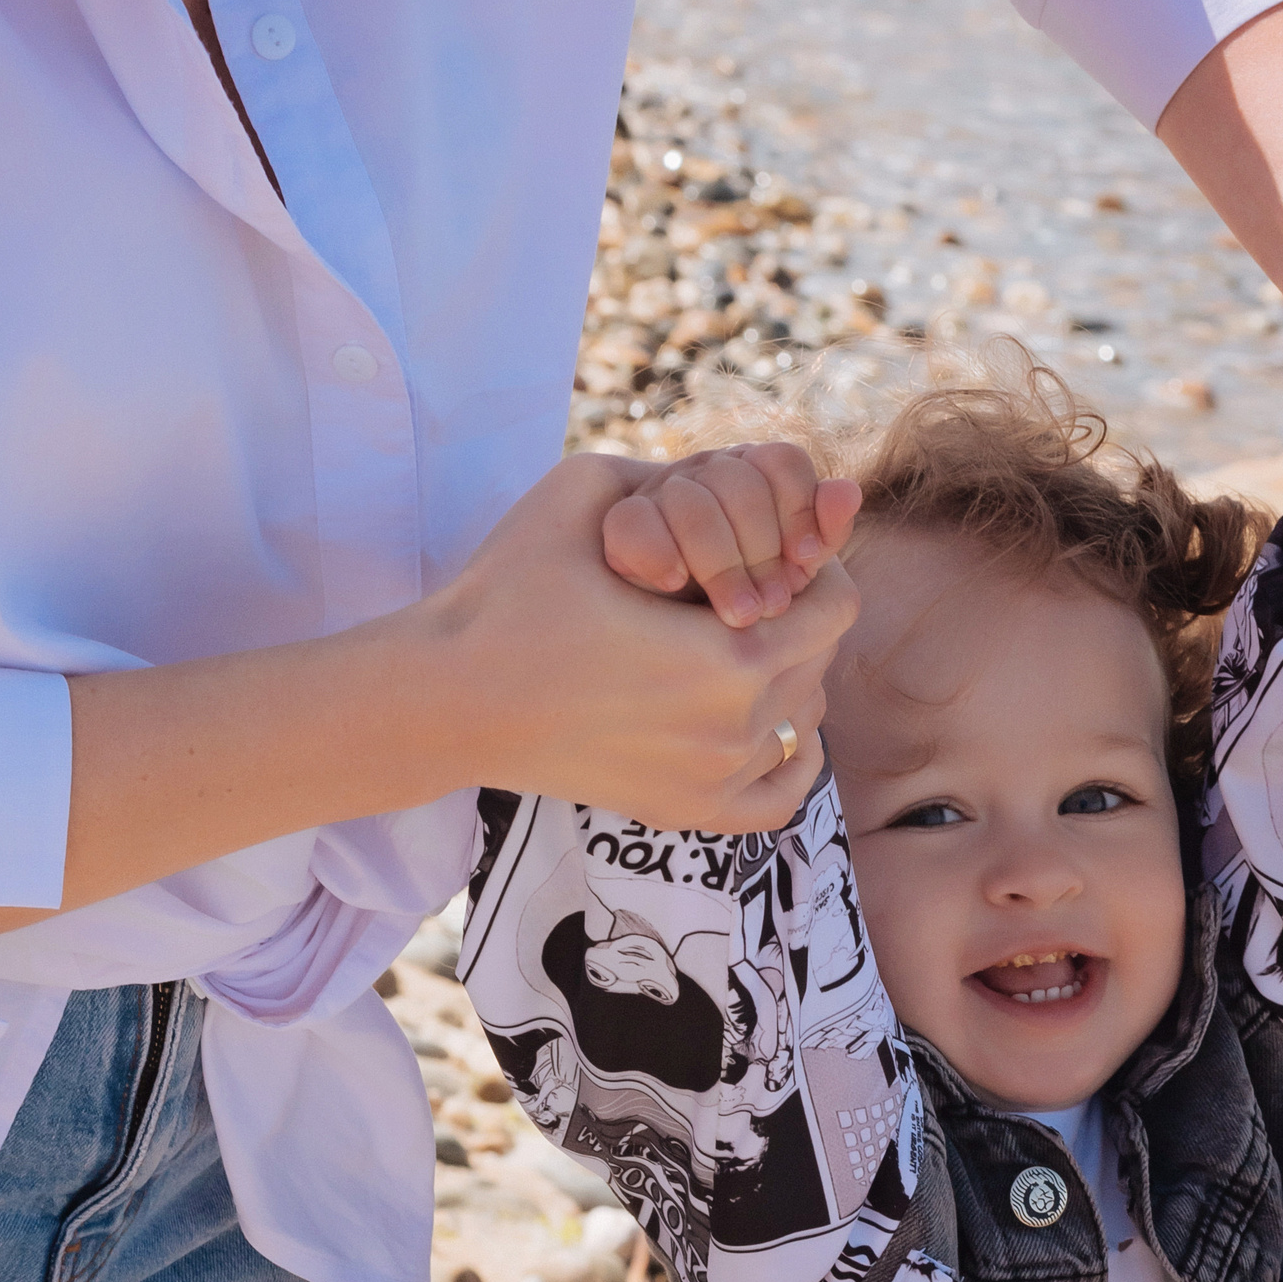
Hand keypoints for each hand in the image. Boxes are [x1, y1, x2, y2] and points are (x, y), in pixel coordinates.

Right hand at [431, 452, 855, 831]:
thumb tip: (758, 467)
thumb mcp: (587, 493)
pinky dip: (787, 757)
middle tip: (739, 590)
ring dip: (787, 678)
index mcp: (728, 658)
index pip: (834, 605)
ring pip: (807, 722)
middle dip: (793, 617)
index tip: (766, 549)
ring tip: (730, 645)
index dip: (808, 565)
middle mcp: (735, 734)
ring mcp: (712, 785)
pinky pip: (782, 796)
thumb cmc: (509, 592)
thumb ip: (684, 473)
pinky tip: (751, 721)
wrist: (448, 698)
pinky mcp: (685, 815)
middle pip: (822, 662)